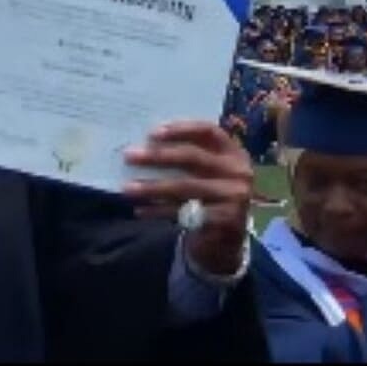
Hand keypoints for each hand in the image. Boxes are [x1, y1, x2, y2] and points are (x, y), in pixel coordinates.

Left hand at [123, 121, 252, 275]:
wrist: (229, 236)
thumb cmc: (209, 194)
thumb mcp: (206, 171)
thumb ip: (184, 156)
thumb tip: (141, 147)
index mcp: (233, 151)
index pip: (208, 131)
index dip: (180, 129)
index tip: (151, 133)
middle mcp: (238, 171)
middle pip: (193, 157)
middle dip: (158, 156)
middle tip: (129, 157)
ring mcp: (235, 196)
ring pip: (185, 187)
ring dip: (152, 188)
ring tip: (128, 189)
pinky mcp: (226, 220)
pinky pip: (185, 213)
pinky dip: (159, 211)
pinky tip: (141, 210)